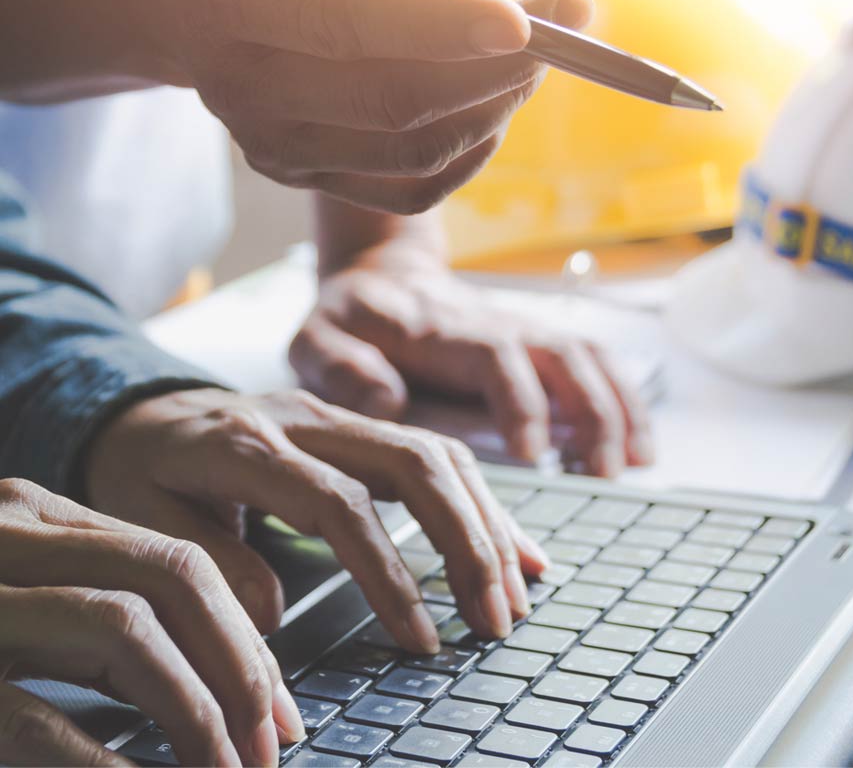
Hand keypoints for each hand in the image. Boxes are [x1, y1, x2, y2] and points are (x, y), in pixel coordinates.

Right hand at [0, 479, 303, 767]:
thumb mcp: (36, 613)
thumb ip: (119, 626)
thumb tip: (233, 691)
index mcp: (42, 515)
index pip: (179, 561)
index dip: (244, 639)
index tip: (283, 711)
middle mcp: (11, 534)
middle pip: (171, 578)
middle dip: (237, 666)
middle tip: (269, 746)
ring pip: (124, 626)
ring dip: (192, 710)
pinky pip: (37, 713)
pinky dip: (102, 762)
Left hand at [85, 389, 547, 649]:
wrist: (147, 410)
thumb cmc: (142, 470)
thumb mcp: (142, 518)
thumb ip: (208, 561)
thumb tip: (274, 614)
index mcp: (250, 443)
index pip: (339, 504)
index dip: (387, 572)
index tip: (420, 638)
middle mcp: (311, 419)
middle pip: (413, 464)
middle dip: (467, 542)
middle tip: (495, 618)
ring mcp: (344, 416)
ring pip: (437, 453)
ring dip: (485, 523)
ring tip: (515, 592)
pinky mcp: (364, 425)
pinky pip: (437, 453)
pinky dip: (480, 501)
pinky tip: (512, 543)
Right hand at [134, 0, 591, 210]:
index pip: (346, 23)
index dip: (442, 28)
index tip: (529, 20)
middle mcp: (247, 87)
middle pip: (396, 104)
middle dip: (501, 68)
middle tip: (570, 18)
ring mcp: (276, 147)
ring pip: (415, 155)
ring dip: (496, 105)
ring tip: (535, 52)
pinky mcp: (306, 177)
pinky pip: (412, 191)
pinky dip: (471, 150)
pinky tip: (492, 102)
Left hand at [288, 251, 653, 476]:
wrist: (382, 277)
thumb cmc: (349, 320)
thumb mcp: (314, 339)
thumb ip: (337, 365)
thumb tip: (388, 399)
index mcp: (442, 328)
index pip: (495, 355)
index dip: (521, 401)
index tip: (536, 456)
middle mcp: (495, 324)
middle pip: (562, 354)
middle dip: (592, 411)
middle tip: (604, 475)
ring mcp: (523, 331)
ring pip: (589, 357)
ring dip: (620, 407)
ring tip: (635, 467)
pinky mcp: (536, 346)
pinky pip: (595, 365)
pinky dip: (625, 402)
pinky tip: (639, 449)